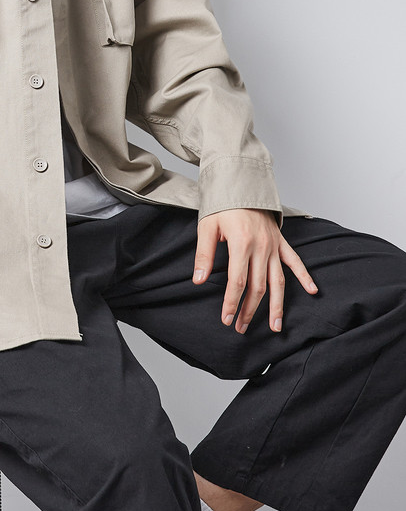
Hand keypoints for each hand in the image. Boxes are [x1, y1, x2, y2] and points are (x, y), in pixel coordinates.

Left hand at [192, 208, 317, 333]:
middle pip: (258, 287)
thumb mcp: (207, 227)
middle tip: (241, 327)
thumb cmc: (223, 205)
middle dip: (249, 310)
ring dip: (276, 305)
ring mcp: (274, 246)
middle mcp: (261, 247)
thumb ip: (204, 255)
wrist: (242, 183)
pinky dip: (305, 276)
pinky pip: (295, 261)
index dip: (232, 303)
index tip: (227, 319)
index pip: (237, 282)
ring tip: (275, 326)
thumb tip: (198, 280)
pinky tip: (312, 291)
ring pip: (278, 281)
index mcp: (242, 244)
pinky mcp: (281, 241)